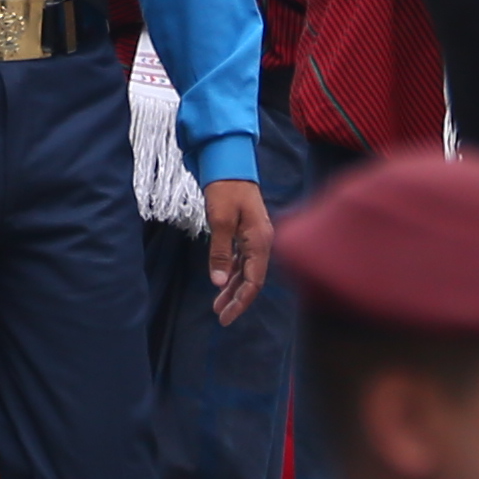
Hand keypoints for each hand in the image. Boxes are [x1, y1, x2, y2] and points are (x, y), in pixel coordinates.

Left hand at [201, 175, 272, 323]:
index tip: (226, 317)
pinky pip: (242, 258)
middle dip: (236, 298)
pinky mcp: (247, 231)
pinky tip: (222, 280)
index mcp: (260, 240)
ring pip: (246, 270)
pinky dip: (232, 271)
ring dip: (233, 287)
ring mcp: (255, 236)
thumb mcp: (220, 220)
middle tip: (220, 316)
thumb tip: (219, 282)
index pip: (254, 280)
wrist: (230, 161)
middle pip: (252, 278)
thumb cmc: (225, 189)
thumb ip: (220, 252)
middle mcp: (261, 241)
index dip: (241, 301)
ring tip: (217, 304)